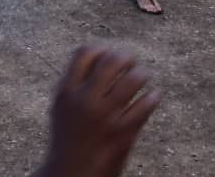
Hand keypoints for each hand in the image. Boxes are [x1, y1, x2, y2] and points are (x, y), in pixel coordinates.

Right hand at [33, 46, 160, 176]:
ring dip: (142, 74)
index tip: (109, 55)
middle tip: (131, 63)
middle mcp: (86, 101)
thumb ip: (76, 83)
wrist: (71, 176)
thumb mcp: (61, 108)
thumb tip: (101, 55)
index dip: (101, 50)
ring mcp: (106, 116)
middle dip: (126, 57)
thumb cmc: (68, 140)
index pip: (85, 52)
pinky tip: (151, 98)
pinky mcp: (124, 133)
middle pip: (112, 60)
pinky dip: (152, 97)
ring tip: (143, 77)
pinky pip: (147, 103)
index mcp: (66, 92)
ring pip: (134, 78)